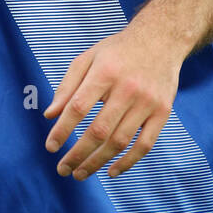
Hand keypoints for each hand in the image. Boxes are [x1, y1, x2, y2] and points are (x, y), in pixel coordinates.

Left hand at [42, 15, 183, 179]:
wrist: (161, 39)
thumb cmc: (118, 50)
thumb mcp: (88, 58)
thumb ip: (67, 86)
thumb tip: (50, 115)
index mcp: (105, 72)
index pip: (78, 107)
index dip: (62, 130)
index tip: (51, 147)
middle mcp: (127, 88)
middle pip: (99, 130)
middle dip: (77, 154)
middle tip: (62, 169)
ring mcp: (147, 102)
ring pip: (120, 141)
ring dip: (98, 162)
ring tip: (80, 173)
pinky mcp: (163, 112)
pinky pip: (145, 144)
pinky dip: (128, 162)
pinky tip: (111, 171)